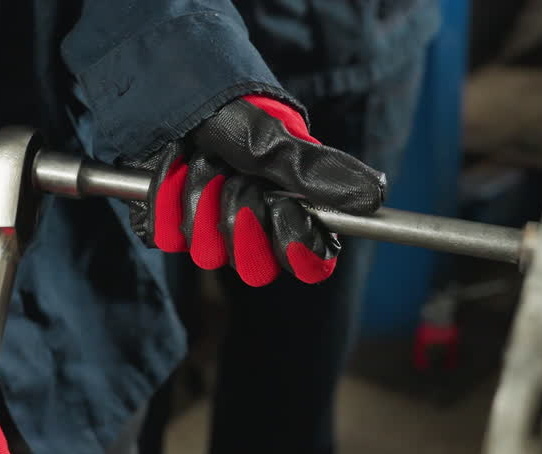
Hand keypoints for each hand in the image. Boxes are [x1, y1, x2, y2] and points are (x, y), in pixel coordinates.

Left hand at [127, 95, 386, 286]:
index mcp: (292, 215)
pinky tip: (175, 166)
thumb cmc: (230, 115)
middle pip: (254, 267)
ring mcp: (211, 236)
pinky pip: (167, 237)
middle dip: (239, 212)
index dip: (294, 246)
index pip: (308, 264)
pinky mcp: (171, 230)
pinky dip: (168, 194)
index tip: (279, 210)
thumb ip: (313, 171)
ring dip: (201, 197)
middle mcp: (254, 233)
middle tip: (234, 174)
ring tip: (201, 160)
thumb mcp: (270, 136)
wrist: (171, 98)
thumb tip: (374, 196)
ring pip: (208, 253)